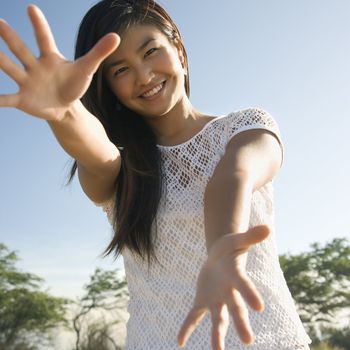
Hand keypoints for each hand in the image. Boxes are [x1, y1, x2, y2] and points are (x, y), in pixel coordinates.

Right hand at [0, 5, 119, 120]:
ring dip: (0, 61)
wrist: (66, 106)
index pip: (44, 39)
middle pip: (21, 49)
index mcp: (50, 57)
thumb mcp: (87, 68)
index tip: (32, 8)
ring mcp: (27, 81)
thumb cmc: (74, 84)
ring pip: (10, 69)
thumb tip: (116, 36)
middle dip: (9, 37)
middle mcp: (35, 66)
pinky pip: (7, 99)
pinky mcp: (22, 99)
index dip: (39, 25)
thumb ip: (99, 52)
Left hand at [177, 225, 270, 349]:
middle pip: (235, 308)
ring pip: (217, 319)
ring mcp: (215, 298)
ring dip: (216, 336)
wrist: (220, 256)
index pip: (244, 285)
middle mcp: (228, 292)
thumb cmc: (231, 248)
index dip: (250, 294)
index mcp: (236, 276)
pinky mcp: (202, 299)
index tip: (259, 307)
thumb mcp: (237, 240)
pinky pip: (194, 316)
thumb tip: (268, 227)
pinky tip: (179, 342)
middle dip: (241, 323)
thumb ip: (250, 236)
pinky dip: (187, 327)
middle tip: (248, 341)